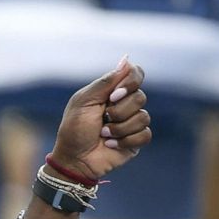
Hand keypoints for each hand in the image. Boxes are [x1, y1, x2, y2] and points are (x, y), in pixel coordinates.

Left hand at [50, 57, 150, 181]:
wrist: (73, 159)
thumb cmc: (74, 129)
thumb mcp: (84, 101)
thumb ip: (105, 81)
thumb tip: (127, 60)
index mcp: (112, 91)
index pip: (136, 74)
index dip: (131, 82)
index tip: (113, 95)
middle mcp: (125, 104)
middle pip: (140, 97)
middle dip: (119, 111)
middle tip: (102, 119)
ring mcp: (131, 122)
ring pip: (143, 117)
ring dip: (119, 128)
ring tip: (103, 135)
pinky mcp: (135, 140)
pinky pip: (145, 134)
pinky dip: (125, 141)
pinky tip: (110, 145)